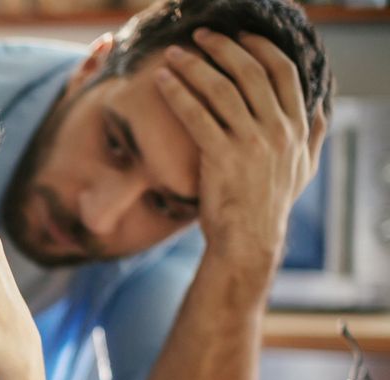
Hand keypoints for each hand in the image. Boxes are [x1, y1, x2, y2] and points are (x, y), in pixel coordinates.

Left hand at [156, 29, 326, 272]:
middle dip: (222, 48)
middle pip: (249, 72)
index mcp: (297, 127)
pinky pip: (196, 115)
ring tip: (172, 54)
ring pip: (220, 89)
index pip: (283, 72)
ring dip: (194, 65)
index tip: (240, 35)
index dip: (260, 48)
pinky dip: (177, 93)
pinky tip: (162, 80)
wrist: (249, 239)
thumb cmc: (271, 205)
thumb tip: (321, 108)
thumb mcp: (303, 169)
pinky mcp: (221, 157)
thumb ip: (313, 135)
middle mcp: (277, 130)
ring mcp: (250, 142)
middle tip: (199, 36)